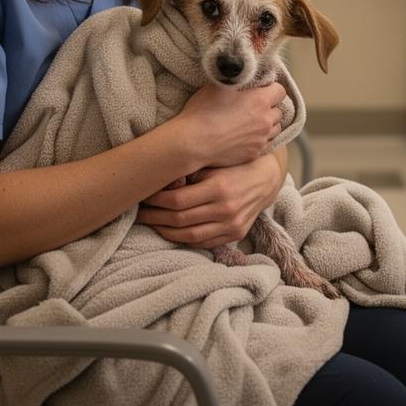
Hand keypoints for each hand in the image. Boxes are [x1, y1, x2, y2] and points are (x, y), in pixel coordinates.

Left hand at [136, 153, 284, 249]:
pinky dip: (185, 239)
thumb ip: (190, 172)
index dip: (156, 201)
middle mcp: (225, 209)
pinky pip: (204, 243)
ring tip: (151, 224)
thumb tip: (161, 181)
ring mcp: (231, 225)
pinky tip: (172, 232)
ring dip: (166, 232)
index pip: (177, 200)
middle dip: (155, 217)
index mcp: (218, 188)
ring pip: (190, 235)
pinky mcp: (235, 234)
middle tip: (139, 213)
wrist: (266, 178)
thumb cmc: (234, 165)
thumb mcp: (214, 162)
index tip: (143, 197)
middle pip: (180, 220)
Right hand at [175, 80, 285, 169]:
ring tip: (250, 122)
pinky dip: (259, 139)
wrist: (194, 143)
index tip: (260, 89)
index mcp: (260, 101)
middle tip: (252, 107)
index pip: (280, 91)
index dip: (271, 88)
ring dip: (266, 124)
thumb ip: (238, 79)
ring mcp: (261, 139)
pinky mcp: (254, 154)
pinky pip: (264, 144)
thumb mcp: (218, 86)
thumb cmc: (203, 111)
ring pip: (274, 129)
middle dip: (269, 107)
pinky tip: (244, 136)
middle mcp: (265, 121)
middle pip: (278, 111)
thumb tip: (244, 74)